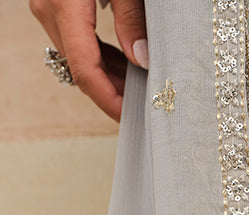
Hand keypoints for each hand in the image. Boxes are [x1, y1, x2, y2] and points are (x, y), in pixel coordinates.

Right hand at [30, 0, 146, 120]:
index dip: (108, 100)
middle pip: (81, 69)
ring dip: (108, 77)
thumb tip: (141, 59)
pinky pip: (77, 42)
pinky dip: (101, 59)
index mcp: (65, 5)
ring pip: (78, 59)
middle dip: (113, 92)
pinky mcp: (54, 5)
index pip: (84, 70)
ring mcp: (48, 8)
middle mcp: (49, 10)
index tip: (131, 116)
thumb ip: (131, 18)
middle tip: (147, 104)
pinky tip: (126, 68)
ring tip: (141, 88)